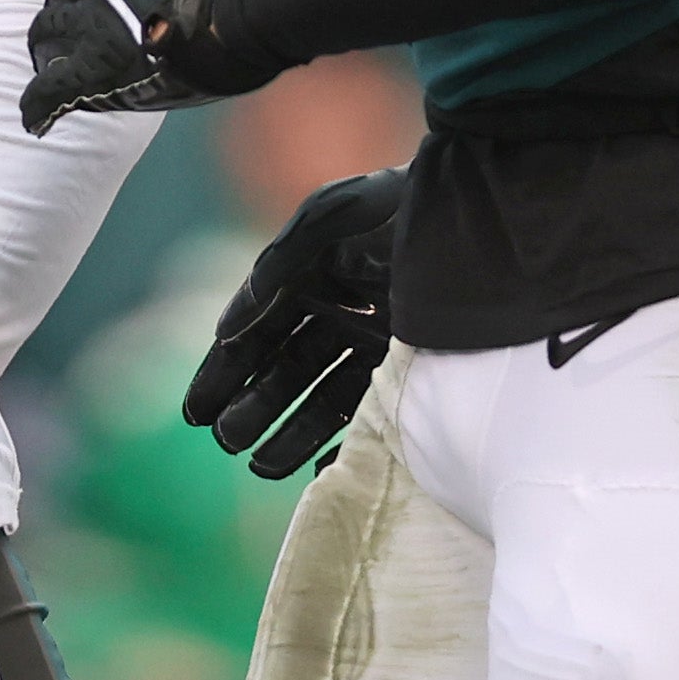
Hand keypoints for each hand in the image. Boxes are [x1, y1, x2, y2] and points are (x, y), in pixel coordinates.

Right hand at [20, 0, 276, 132]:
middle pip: (46, 25)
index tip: (35, 119)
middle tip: (48, 52)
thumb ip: (123, 90)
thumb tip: (91, 92)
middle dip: (42, 43)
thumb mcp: (167, 92)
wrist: (257, 0)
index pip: (49, 89)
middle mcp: (94, 8)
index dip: (38, 107)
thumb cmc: (223, 57)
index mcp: (100, 56)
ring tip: (69, 0)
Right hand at [186, 166, 405, 477]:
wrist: (483, 213)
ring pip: (323, 400)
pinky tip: (323, 472)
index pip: (255, 334)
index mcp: (309, 278)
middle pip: (284, 373)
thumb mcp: (328, 222)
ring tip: (260, 468)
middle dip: (252, 408)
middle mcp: (339, 313)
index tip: (195, 413)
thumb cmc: (400, 207)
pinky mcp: (415, 368)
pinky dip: (350, 446)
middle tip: (227, 443)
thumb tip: (226, 328)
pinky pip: (375, 416)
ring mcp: (378, 343)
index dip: (223, 373)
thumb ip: (276, 269)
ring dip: (290, 435)